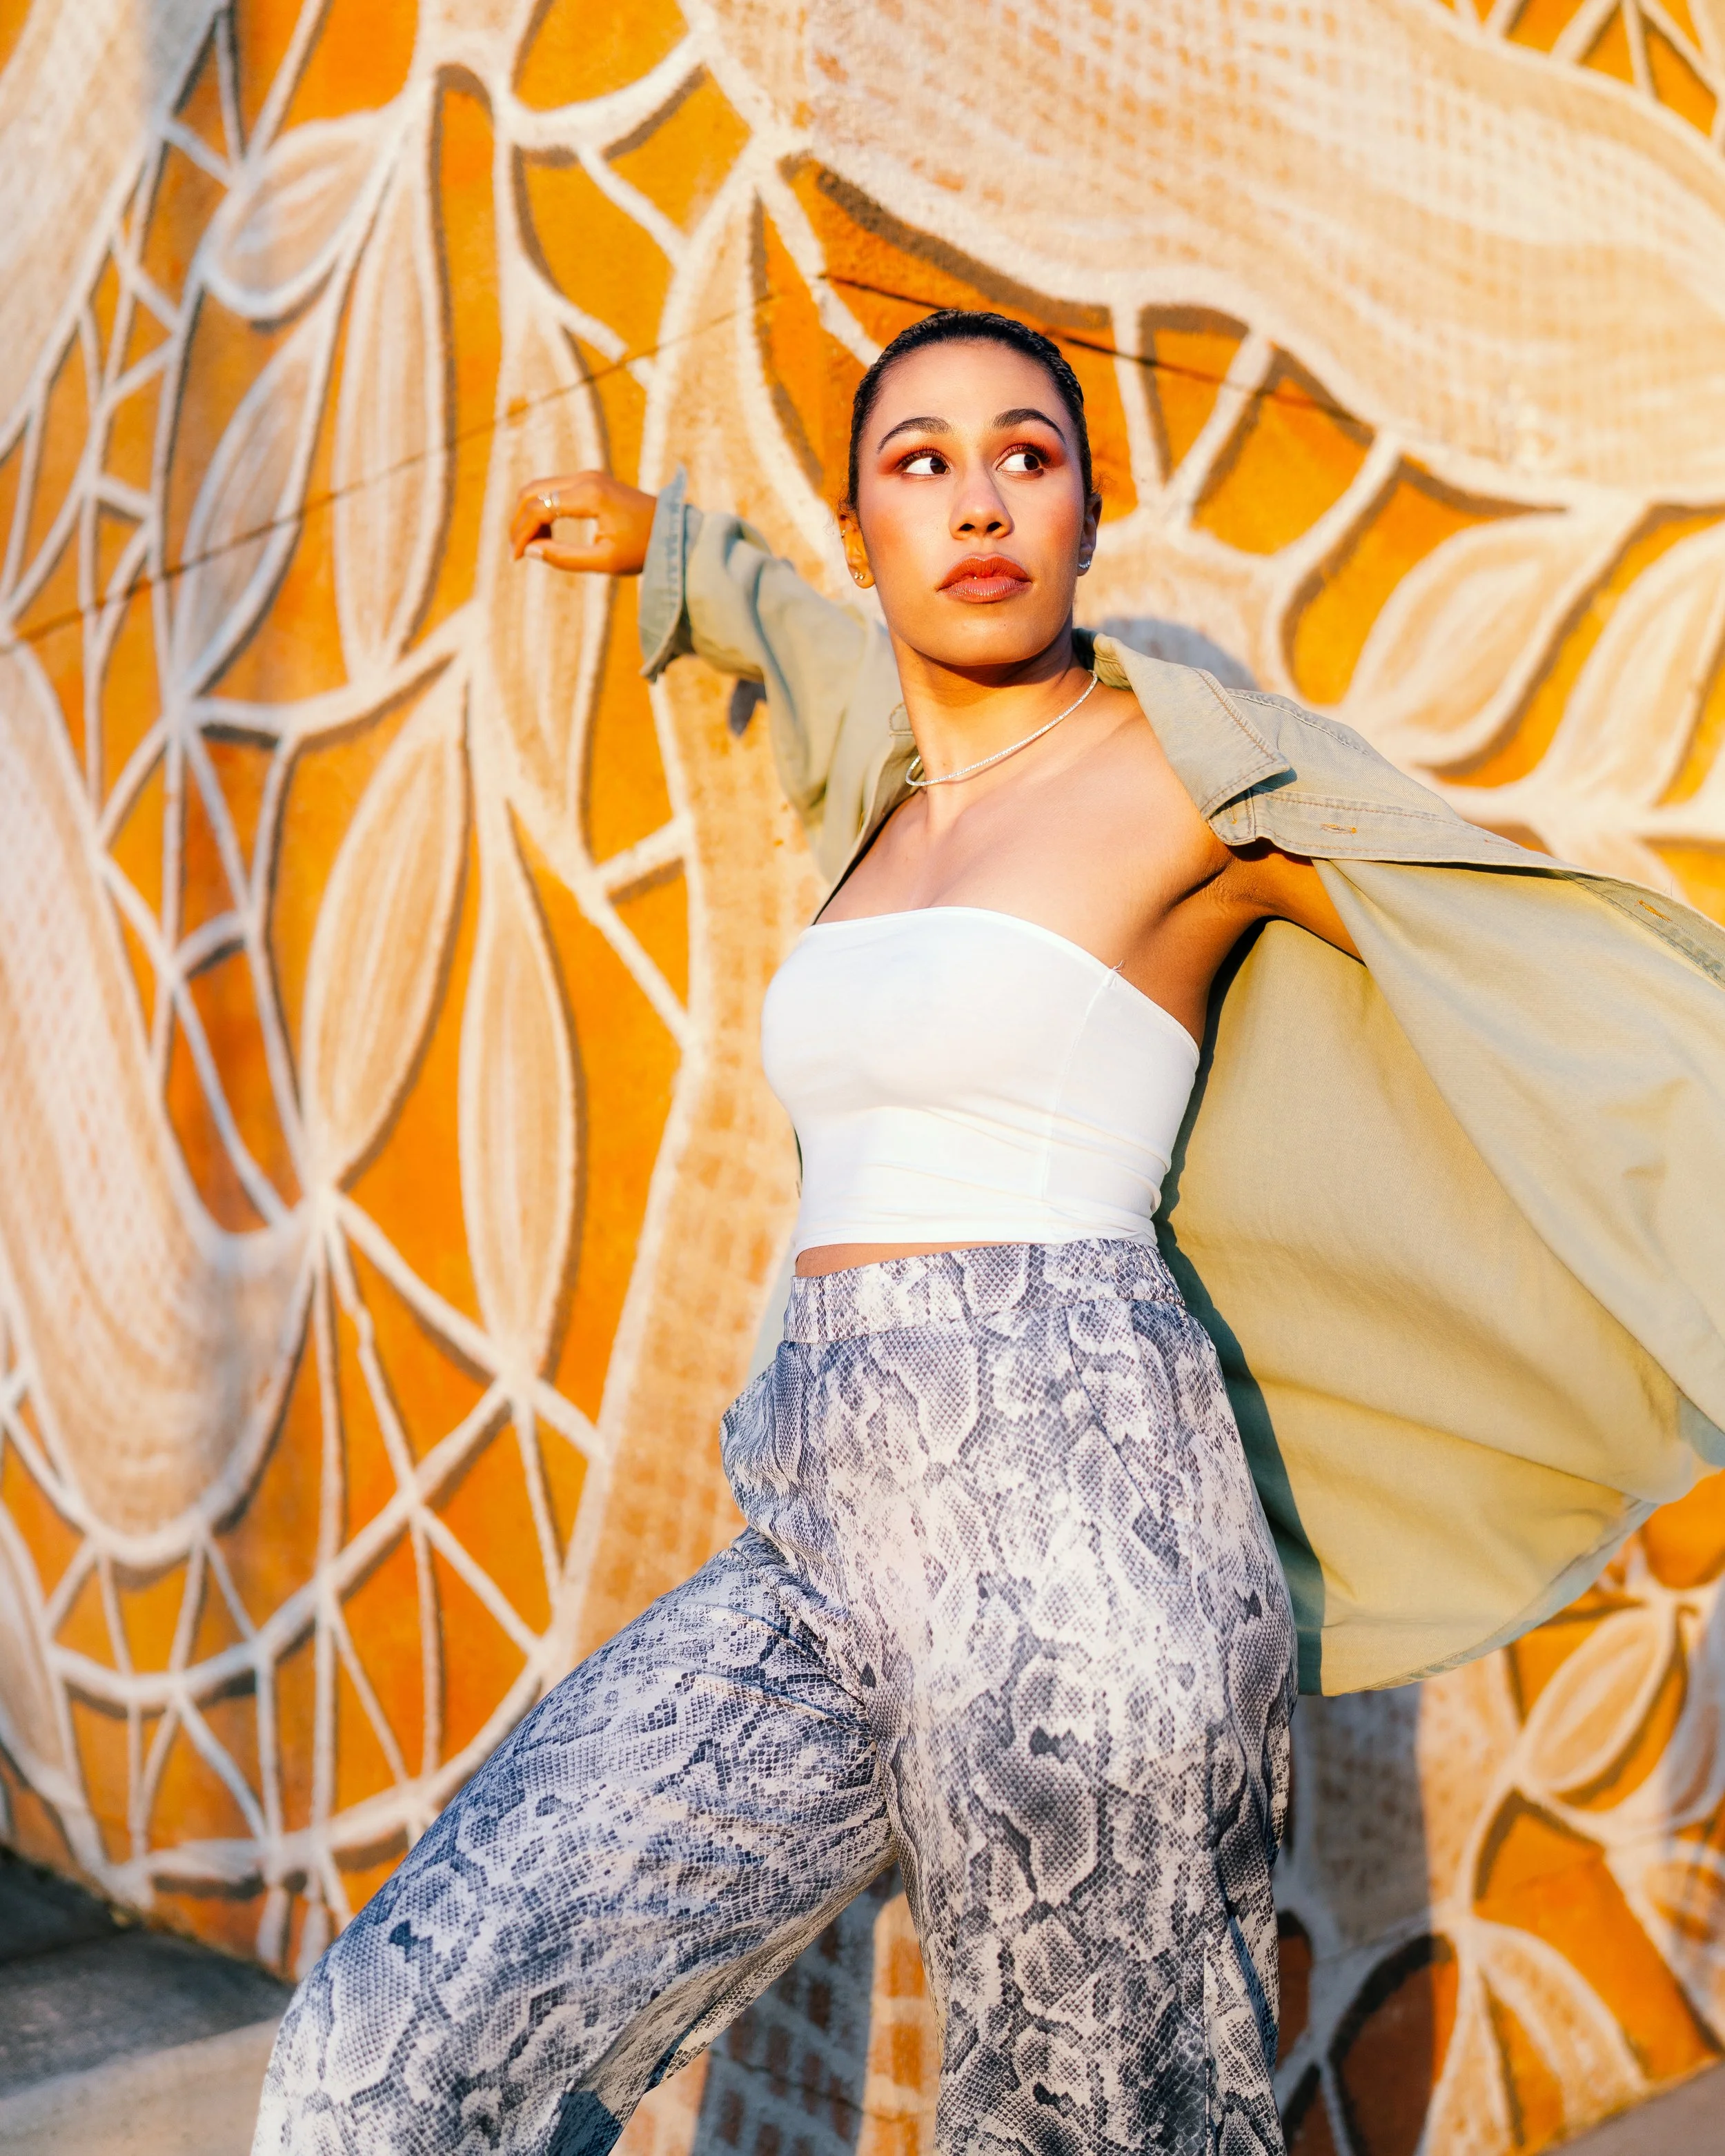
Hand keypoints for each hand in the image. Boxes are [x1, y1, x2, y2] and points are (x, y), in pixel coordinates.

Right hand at [508, 470, 656, 573]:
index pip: (539, 507)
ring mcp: (588, 476)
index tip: (517, 559)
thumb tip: (530, 551)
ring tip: (532, 547)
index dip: (522, 534)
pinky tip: (546, 536)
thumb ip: (565, 558)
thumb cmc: (644, 549)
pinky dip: (543, 510)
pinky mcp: (591, 481)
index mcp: (590, 495)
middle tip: (517, 552)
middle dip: (518, 521)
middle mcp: (585, 478)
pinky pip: (554, 490)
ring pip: (540, 488)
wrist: (674, 531)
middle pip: (532, 491)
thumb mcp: (605, 561)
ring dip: (529, 515)